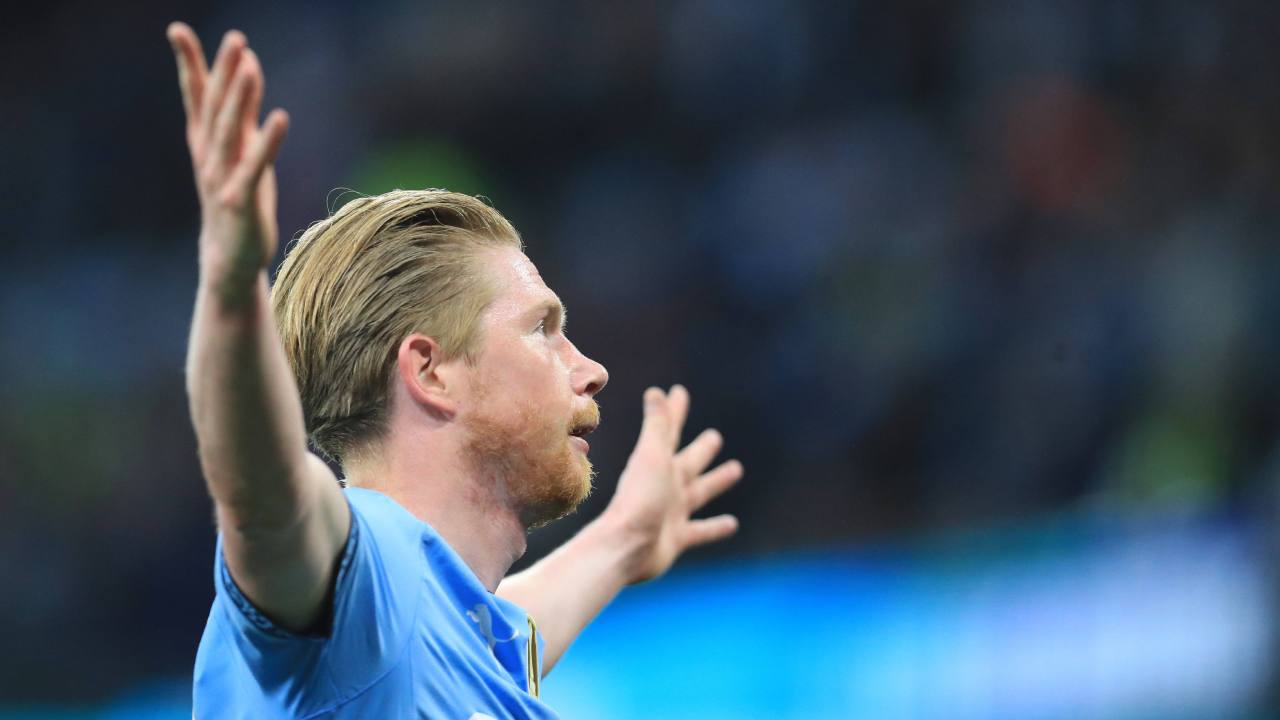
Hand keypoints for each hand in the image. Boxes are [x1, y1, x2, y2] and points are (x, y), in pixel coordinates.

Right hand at [167, 23, 288, 292]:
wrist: (228, 259)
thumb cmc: (237, 200)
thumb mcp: (239, 151)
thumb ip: (241, 113)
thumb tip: (247, 69)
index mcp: (205, 142)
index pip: (196, 95)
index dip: (189, 63)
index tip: (177, 29)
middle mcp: (208, 156)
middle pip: (214, 106)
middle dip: (223, 70)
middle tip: (234, 36)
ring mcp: (221, 178)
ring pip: (229, 131)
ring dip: (241, 97)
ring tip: (250, 65)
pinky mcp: (240, 201)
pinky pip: (255, 167)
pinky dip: (267, 142)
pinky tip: (281, 117)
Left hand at [603, 385, 742, 584]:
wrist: (625, 546)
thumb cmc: (638, 499)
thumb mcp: (652, 457)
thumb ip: (658, 426)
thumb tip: (657, 391)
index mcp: (659, 464)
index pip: (670, 431)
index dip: (675, 411)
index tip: (679, 392)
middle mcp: (666, 486)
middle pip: (689, 463)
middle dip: (701, 450)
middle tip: (714, 437)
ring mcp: (672, 513)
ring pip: (700, 493)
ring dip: (716, 482)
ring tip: (735, 469)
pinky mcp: (677, 538)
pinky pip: (702, 530)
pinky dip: (716, 527)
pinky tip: (732, 524)